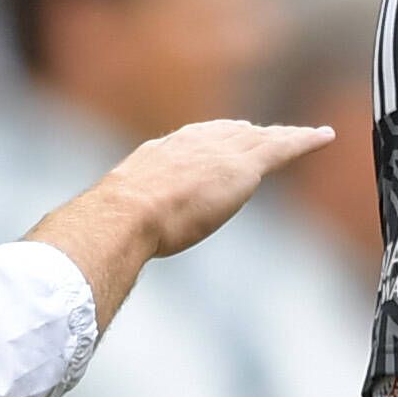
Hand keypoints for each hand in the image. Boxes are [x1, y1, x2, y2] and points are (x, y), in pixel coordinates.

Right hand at [27, 120, 334, 331]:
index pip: (184, 144)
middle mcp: (186, 145)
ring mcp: (215, 152)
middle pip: (223, 133)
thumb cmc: (101, 232)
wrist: (121, 219)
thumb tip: (71, 263)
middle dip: (242, 134)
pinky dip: (305, 139)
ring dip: (278, 136)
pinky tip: (325, 136)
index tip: (212, 145)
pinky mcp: (243, 166)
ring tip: (301, 135)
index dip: (203, 145)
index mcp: (153, 158)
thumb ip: (100, 236)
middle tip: (260, 134)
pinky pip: (282, 146)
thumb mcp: (101, 228)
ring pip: (256, 137)